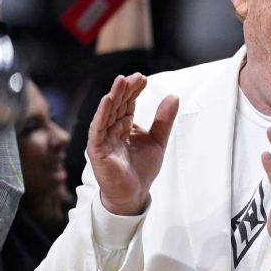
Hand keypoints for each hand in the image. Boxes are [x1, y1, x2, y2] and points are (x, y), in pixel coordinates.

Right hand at [88, 73, 178, 214]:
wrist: (133, 194)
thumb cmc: (141, 169)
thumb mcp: (158, 141)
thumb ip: (164, 120)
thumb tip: (174, 96)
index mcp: (123, 126)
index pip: (127, 103)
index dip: (134, 91)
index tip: (143, 78)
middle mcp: (111, 129)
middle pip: (117, 105)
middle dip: (125, 89)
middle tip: (136, 76)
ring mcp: (102, 139)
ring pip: (107, 113)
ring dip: (114, 96)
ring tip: (121, 81)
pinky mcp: (97, 149)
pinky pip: (98, 128)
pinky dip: (102, 114)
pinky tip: (108, 100)